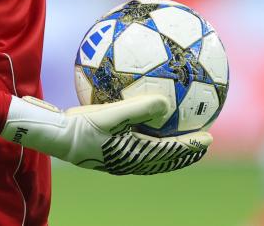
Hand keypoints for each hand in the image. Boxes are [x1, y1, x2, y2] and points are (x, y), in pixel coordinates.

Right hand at [0, 94, 212, 174]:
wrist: (54, 134)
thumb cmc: (81, 126)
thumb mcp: (111, 115)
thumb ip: (139, 109)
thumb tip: (167, 104)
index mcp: (134, 156)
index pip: (170, 153)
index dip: (191, 146)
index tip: (209, 138)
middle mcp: (130, 158)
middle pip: (165, 156)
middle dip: (185, 149)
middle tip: (204, 139)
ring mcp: (119, 153)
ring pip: (152, 150)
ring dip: (169, 142)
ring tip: (180, 129)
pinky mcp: (108, 143)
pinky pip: (136, 136)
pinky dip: (147, 128)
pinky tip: (143, 111)